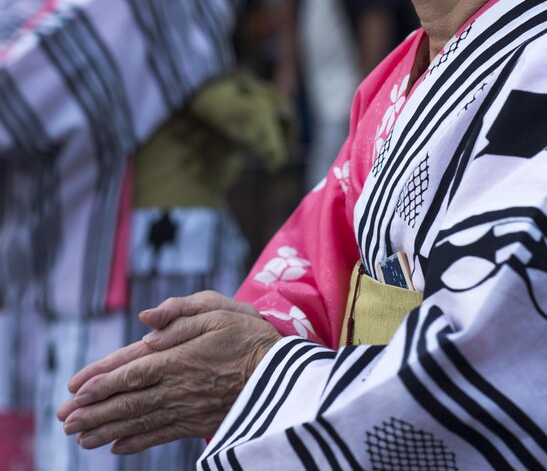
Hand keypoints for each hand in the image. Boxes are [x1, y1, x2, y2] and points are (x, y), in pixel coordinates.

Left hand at [58, 292, 281, 454]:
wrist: (286, 378)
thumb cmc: (251, 335)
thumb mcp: (220, 309)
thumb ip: (180, 312)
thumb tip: (146, 318)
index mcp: (179, 356)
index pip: (130, 370)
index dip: (100, 381)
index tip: (73, 390)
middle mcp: (178, 386)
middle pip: (127, 401)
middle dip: (92, 411)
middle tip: (63, 420)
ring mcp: (187, 408)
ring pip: (139, 422)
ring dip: (105, 430)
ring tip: (79, 437)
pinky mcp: (199, 423)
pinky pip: (161, 435)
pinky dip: (136, 443)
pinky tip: (117, 448)